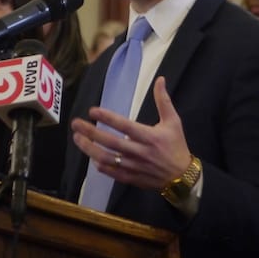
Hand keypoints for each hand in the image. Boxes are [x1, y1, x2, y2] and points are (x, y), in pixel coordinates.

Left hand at [70, 77, 191, 190]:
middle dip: (91, 132)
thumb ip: (163, 101)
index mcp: (149, 136)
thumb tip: (160, 79)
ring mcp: (134, 166)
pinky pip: (111, 172)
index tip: (92, 111)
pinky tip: (91, 157)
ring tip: (77, 138)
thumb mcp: (173, 121)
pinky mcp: (131, 177)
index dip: (107, 118)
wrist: (182, 176)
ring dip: (89, 148)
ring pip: (107, 158)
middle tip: (76, 124)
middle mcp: (139, 152)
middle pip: (111, 142)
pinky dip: (100, 165)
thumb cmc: (176, 145)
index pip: (124, 126)